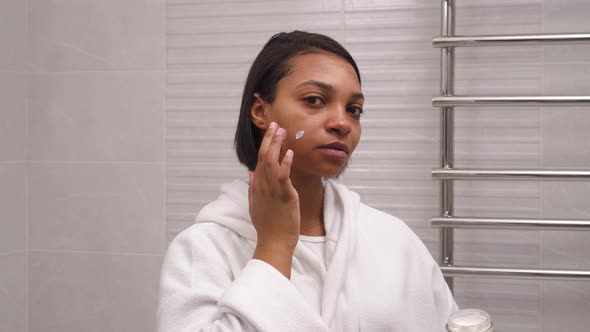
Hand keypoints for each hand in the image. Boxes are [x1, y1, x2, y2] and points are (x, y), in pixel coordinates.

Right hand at [248, 121, 299, 250]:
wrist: (273, 243)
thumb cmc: (268, 226)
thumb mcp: (256, 205)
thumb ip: (252, 188)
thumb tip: (250, 173)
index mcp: (257, 187)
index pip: (259, 161)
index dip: (265, 144)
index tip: (271, 132)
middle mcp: (262, 186)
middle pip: (263, 157)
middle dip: (269, 139)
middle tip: (275, 124)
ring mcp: (272, 191)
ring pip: (271, 162)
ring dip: (276, 145)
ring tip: (281, 131)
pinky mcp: (284, 196)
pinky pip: (283, 176)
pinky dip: (285, 163)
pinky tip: (289, 152)